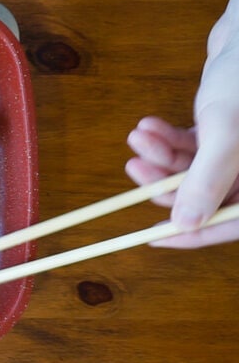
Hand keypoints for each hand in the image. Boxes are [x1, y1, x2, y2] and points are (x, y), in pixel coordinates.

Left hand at [126, 0, 238, 247]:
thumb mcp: (227, 131)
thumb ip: (207, 179)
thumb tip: (183, 225)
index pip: (234, 223)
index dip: (194, 235)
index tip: (152, 237)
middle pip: (207, 195)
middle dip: (166, 180)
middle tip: (134, 166)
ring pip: (193, 169)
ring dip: (160, 155)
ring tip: (138, 135)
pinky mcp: (226, 129)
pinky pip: (193, 146)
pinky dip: (168, 138)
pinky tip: (147, 125)